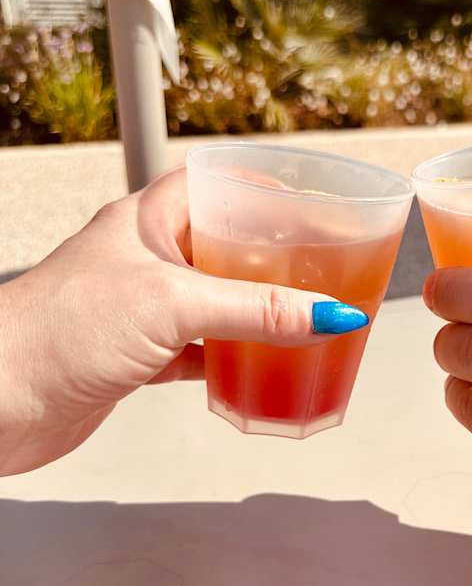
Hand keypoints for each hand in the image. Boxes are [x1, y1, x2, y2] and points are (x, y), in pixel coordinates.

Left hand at [0, 168, 365, 474]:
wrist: (0, 401)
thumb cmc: (56, 331)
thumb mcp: (172, 304)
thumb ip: (255, 309)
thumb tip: (325, 312)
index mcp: (147, 220)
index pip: (214, 184)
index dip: (262, 189)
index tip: (310, 202)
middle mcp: (144, 258)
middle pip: (222, 246)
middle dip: (271, 259)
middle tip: (319, 267)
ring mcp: (140, 307)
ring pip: (214, 302)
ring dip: (255, 314)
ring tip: (301, 319)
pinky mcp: (137, 355)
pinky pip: (198, 349)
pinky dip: (230, 359)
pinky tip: (255, 368)